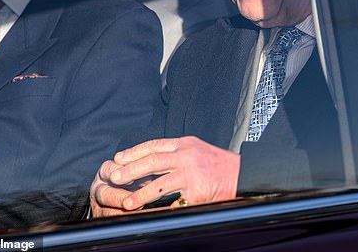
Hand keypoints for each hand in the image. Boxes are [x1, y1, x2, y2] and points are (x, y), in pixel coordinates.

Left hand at [91, 136, 239, 215]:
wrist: (243, 174)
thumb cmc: (218, 164)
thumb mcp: (197, 149)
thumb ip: (176, 152)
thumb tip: (150, 162)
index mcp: (185, 144)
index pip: (153, 145)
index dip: (134, 152)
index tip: (119, 159)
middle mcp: (187, 156)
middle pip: (152, 162)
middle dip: (130, 170)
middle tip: (115, 177)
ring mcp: (192, 174)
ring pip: (159, 184)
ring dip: (141, 195)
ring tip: (127, 202)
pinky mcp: (197, 191)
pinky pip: (175, 203)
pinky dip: (162, 210)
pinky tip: (151, 215)